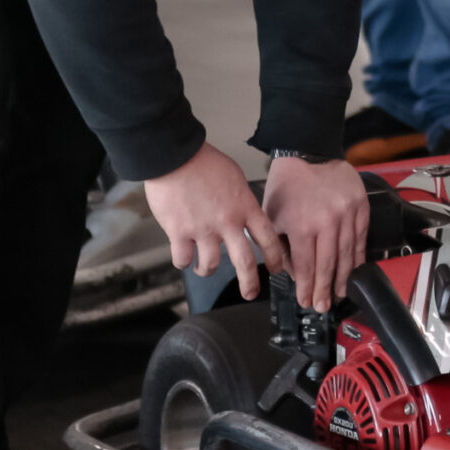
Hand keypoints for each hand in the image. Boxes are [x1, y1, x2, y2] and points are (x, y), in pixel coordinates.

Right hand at [145, 142, 281, 299]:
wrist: (173, 156)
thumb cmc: (202, 161)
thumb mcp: (234, 177)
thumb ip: (241, 200)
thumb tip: (244, 215)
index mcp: (244, 206)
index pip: (268, 238)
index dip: (274, 257)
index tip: (275, 268)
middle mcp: (227, 222)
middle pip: (245, 262)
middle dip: (250, 283)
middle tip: (250, 293)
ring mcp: (203, 229)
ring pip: (211, 265)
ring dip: (207, 271)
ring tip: (204, 269)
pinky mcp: (179, 232)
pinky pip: (183, 260)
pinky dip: (183, 262)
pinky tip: (183, 258)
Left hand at [262, 153, 368, 312]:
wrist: (308, 152)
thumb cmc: (287, 184)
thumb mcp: (273, 216)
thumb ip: (281, 247)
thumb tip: (294, 274)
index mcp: (301, 226)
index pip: (306, 266)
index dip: (307, 288)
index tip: (307, 301)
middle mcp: (326, 223)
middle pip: (328, 266)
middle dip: (325, 290)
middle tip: (324, 306)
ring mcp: (346, 215)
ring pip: (347, 255)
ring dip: (344, 278)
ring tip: (340, 294)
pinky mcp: (360, 208)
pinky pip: (360, 240)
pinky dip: (357, 258)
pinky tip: (354, 271)